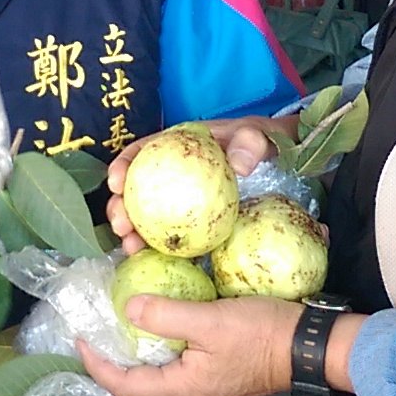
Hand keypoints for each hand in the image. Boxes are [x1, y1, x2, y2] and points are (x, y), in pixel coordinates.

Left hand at [77, 295, 302, 395]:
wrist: (306, 348)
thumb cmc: (260, 334)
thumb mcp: (210, 319)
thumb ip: (167, 314)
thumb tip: (128, 307)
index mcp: (183, 389)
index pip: (126, 387)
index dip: (96, 367)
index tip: (78, 342)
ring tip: (109, 383)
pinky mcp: (217, 385)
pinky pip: (173, 393)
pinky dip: (151, 385)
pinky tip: (150, 367)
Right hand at [105, 116, 296, 255]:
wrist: (279, 160)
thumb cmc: (263, 143)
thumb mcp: (258, 135)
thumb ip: (250, 142)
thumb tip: (239, 165)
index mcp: (180, 146)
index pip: (143, 151)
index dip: (123, 165)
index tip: (115, 182)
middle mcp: (174, 173)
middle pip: (137, 189)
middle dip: (120, 207)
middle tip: (120, 226)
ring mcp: (182, 200)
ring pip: (149, 216)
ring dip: (134, 232)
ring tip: (130, 248)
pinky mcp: (195, 222)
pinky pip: (174, 234)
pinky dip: (160, 247)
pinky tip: (154, 261)